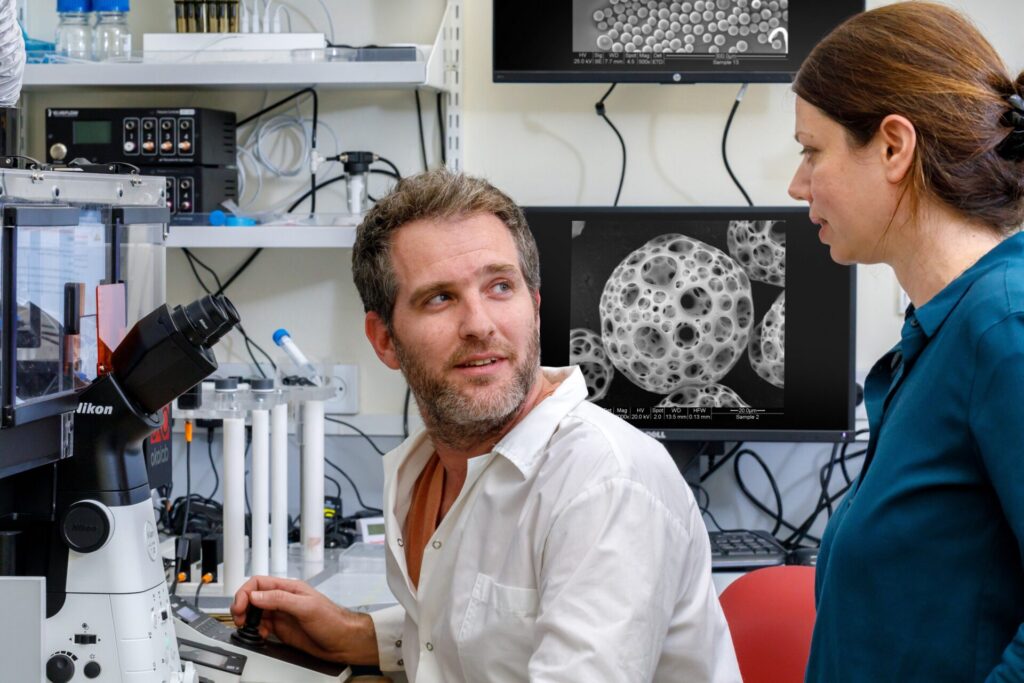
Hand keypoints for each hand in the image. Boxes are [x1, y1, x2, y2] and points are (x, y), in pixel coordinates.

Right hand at [231, 576, 378, 664]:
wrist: (343, 641)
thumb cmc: (333, 620)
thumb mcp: (306, 607)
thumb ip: (280, 599)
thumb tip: (257, 595)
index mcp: (289, 588)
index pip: (259, 583)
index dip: (245, 593)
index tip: (240, 607)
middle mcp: (283, 599)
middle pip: (253, 597)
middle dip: (242, 606)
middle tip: (239, 619)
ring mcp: (281, 614)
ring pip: (255, 613)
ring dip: (247, 619)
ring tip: (248, 627)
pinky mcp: (282, 629)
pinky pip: (262, 627)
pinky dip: (256, 630)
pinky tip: (261, 634)